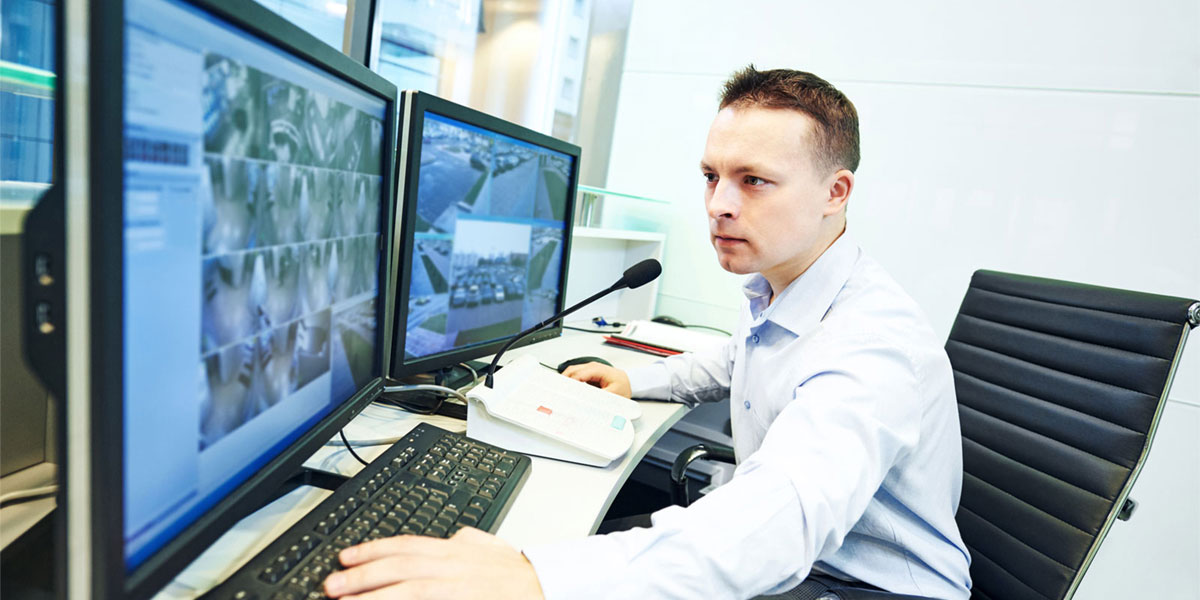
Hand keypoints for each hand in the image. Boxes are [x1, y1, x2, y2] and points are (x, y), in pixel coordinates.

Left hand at [323, 527, 543, 598]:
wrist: (544, 589)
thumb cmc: (516, 574)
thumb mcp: (488, 547)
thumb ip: (467, 540)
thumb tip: (453, 536)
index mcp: (454, 550)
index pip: (405, 545)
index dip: (371, 550)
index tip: (345, 557)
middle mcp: (451, 568)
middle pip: (398, 568)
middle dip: (361, 576)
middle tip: (332, 585)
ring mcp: (455, 590)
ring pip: (405, 592)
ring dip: (371, 598)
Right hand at [561, 362, 631, 397]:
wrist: (630, 382)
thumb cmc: (624, 385)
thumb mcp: (614, 393)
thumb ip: (601, 397)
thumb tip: (588, 401)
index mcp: (597, 369)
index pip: (578, 375)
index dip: (569, 384)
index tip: (563, 394)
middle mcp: (591, 367)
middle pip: (571, 371)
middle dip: (563, 382)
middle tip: (558, 394)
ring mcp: (589, 370)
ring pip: (571, 373)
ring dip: (566, 382)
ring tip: (561, 394)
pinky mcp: (588, 375)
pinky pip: (575, 377)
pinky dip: (570, 383)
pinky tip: (569, 392)